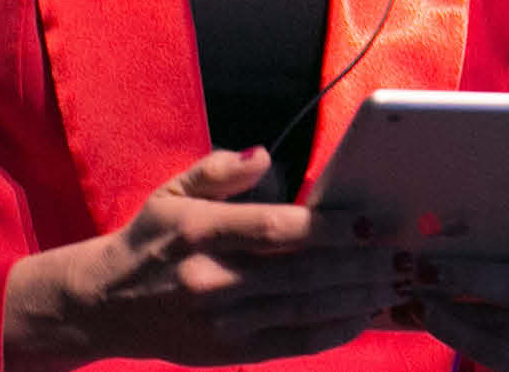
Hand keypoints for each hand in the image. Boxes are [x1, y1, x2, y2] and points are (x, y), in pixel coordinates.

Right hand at [3, 148, 396, 369]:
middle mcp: (214, 279)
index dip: (329, 228)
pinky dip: (335, 330)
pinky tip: (364, 314)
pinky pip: (296, 342)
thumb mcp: (172, 192)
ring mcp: (225, 320)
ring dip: (360, 297)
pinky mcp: (232, 351)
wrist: (104, 305)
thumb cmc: (149, 240)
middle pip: (304, 272)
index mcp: (201, 232)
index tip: (368, 223)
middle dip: (362, 265)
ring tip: (398, 283)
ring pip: (308, 308)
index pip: (277, 230)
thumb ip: (218, 171)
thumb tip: (262, 157)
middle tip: (404, 255)